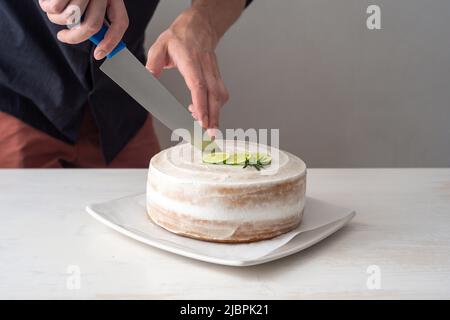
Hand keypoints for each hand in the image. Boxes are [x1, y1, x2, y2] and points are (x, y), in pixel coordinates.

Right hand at [38, 0, 128, 59]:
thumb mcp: (92, 2)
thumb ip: (96, 18)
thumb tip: (98, 45)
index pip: (120, 23)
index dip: (111, 42)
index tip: (98, 55)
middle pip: (92, 25)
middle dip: (75, 37)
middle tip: (63, 36)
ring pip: (71, 17)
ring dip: (58, 18)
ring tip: (55, 8)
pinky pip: (55, 8)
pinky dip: (48, 7)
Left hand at [146, 7, 228, 131]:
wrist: (200, 25)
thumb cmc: (180, 37)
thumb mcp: (160, 45)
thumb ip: (153, 61)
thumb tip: (148, 77)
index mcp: (191, 60)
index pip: (198, 84)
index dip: (201, 103)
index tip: (201, 118)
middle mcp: (205, 66)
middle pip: (213, 94)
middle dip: (214, 116)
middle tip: (210, 133)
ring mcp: (214, 71)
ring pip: (220, 95)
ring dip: (217, 114)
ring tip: (208, 128)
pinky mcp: (217, 76)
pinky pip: (220, 93)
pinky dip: (216, 106)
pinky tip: (206, 113)